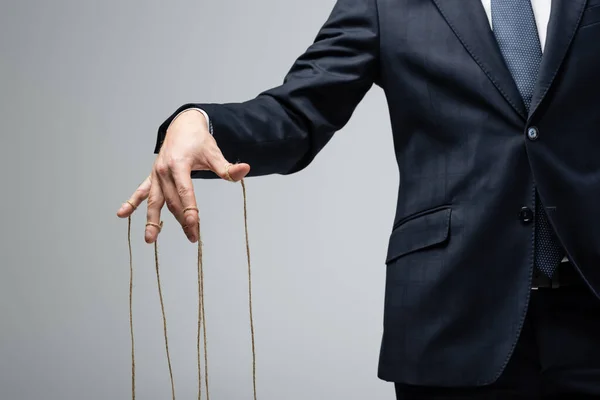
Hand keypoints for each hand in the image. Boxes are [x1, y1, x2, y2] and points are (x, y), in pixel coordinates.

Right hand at [116, 109, 250, 242]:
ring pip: (155, 201)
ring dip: (152, 220)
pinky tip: (121, 214)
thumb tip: (245, 169)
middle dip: (182, 220)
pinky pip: (141, 191)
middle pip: (172, 200)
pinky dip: (132, 202)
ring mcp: (156, 174)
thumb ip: (227, 167)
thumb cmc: (199, 140)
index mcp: (179, 164)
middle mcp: (164, 171)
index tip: (194, 223)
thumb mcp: (214, 152)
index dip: (190, 208)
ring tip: (150, 240)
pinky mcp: (152, 176)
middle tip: (193, 237)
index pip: (185, 191)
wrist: (182, 125)